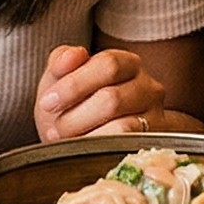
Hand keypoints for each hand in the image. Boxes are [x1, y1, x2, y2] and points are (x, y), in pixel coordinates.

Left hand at [36, 45, 166, 139]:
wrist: (87, 139)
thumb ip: (62, 61)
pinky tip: (84, 149)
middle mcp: (147, 87)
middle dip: (75, 117)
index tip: (48, 101)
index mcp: (127, 63)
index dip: (75, 84)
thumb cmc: (75, 105)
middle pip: (112, 99)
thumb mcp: (60, 79)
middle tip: (55, 127)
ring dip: (86, 136)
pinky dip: (100, 149)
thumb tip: (73, 55)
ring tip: (66, 139)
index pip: (108, 65)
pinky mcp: (152, 143)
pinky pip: (126, 148)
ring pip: (121, 127)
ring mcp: (154, 117)